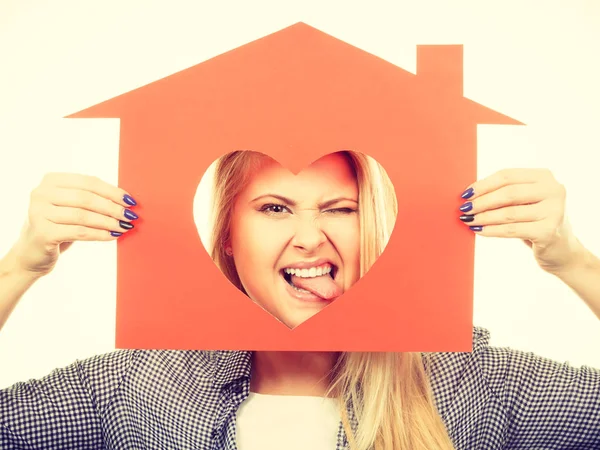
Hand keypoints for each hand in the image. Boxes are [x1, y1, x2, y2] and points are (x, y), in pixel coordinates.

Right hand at [10, 173, 138, 276]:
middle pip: (86, 198)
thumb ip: (91, 198)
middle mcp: (41, 193)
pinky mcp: (42, 233)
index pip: (88, 182)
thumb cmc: (59, 226)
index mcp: (51, 180)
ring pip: (83, 215)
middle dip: (112, 207)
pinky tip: (113, 236)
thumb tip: (126, 199)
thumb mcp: (72, 207)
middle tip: (130, 216)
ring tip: (124, 227)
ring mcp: (38, 212)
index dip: (112, 191)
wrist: (32, 254)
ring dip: (108, 222)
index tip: (131, 201)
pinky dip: (99, 234)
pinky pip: (79, 232)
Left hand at [458, 168, 583, 274]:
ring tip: (468, 220)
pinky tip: (479, 230)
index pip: (507, 176)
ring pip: (508, 213)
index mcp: (544, 177)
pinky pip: (512, 230)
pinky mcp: (548, 231)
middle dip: (481, 201)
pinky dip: (492, 230)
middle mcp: (553, 190)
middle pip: (508, 193)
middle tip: (464, 208)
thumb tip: (468, 194)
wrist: (561, 250)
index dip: (483, 184)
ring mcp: (554, 211)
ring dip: (483, 217)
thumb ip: (504, 193)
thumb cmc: (534, 221)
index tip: (465, 194)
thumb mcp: (523, 202)